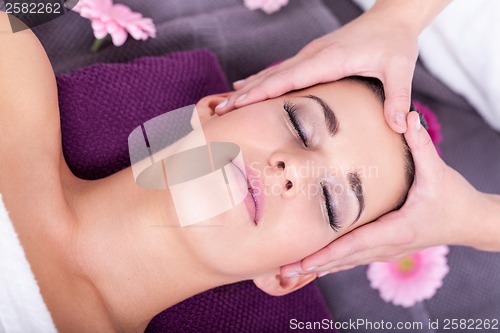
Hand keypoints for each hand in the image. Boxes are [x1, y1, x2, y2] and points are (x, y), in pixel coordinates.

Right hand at [216, 7, 419, 132]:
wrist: (392, 17)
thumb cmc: (395, 43)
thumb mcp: (401, 69)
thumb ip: (398, 98)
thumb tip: (401, 127)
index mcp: (329, 60)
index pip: (288, 78)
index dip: (261, 91)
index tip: (237, 103)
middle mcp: (313, 55)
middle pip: (271, 76)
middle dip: (245, 94)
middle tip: (219, 111)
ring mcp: (310, 55)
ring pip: (272, 73)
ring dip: (248, 88)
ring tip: (225, 103)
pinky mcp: (312, 56)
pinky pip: (281, 70)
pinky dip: (261, 80)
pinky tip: (247, 85)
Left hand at [281, 112, 485, 277]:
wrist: (469, 222)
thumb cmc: (452, 198)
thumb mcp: (438, 171)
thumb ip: (421, 144)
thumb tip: (407, 115)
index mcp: (396, 230)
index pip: (355, 245)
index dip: (327, 254)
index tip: (303, 262)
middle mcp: (386, 246)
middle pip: (343, 260)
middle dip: (313, 266)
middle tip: (281, 272)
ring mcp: (384, 251)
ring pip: (346, 263)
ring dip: (318, 268)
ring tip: (288, 273)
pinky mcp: (383, 248)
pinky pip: (352, 258)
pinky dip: (331, 263)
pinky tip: (313, 265)